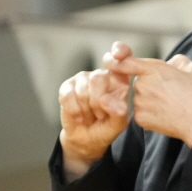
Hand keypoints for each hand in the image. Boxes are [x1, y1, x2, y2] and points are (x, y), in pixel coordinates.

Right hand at [58, 43, 135, 179]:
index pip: (123, 57)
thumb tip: (107, 100)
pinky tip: (79, 117)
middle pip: (98, 78)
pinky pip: (68, 95)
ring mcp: (83, 78)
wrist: (88, 139)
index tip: (117, 54)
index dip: (120, 51)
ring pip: (83, 88)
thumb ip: (119, 113)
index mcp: (121, 79)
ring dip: (87, 109)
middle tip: (101, 115)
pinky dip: (74, 110)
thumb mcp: (119, 124)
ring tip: (91, 116)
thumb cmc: (107, 127)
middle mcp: (103, 74)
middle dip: (98, 102)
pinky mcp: (67, 86)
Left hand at [122, 55, 191, 147]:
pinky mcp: (140, 119)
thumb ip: (177, 61)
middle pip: (139, 82)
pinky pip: (141, 112)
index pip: (125, 62)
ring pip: (140, 98)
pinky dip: (151, 113)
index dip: (116, 61)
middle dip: (150, 85)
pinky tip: (166, 114)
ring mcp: (139, 103)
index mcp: (152, 69)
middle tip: (169, 92)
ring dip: (150, 100)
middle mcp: (141, 85)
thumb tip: (171, 63)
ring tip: (170, 105)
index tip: (109, 62)